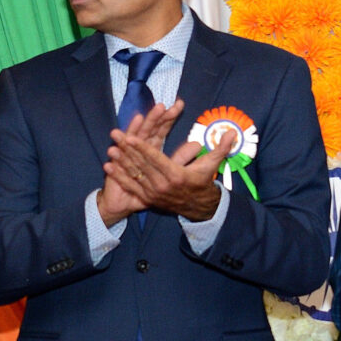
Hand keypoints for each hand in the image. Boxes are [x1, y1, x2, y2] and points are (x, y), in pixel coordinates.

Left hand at [104, 100, 226, 219]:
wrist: (199, 208)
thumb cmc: (203, 181)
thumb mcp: (212, 165)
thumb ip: (220, 148)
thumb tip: (232, 132)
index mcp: (177, 175)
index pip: (157, 159)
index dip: (143, 148)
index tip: (131, 136)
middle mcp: (163, 185)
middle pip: (142, 165)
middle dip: (127, 149)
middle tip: (116, 135)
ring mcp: (154, 193)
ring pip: (135, 175)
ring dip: (120, 162)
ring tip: (110, 148)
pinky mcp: (148, 199)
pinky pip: (131, 186)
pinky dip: (119, 177)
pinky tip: (108, 166)